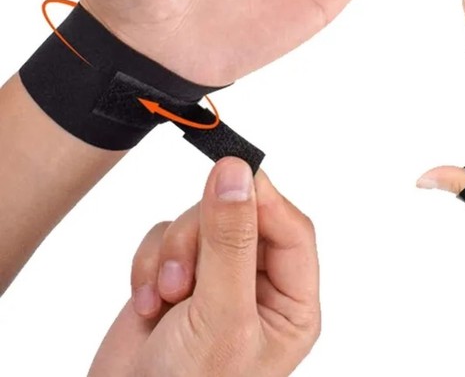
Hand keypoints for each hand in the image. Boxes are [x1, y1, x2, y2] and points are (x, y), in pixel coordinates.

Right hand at [89, 159, 319, 376]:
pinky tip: (147, 304)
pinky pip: (169, 234)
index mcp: (291, 303)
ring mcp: (217, 278)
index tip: (232, 178)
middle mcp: (259, 286)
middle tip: (184, 275)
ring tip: (165, 298)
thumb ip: (230, 241)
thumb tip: (238, 172)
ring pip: (203, 220)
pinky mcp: (179, 275)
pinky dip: (150, 262)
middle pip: (243, 216)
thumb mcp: (220, 317)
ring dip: (174, 252)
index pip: (292, 229)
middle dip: (204, 237)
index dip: (264, 200)